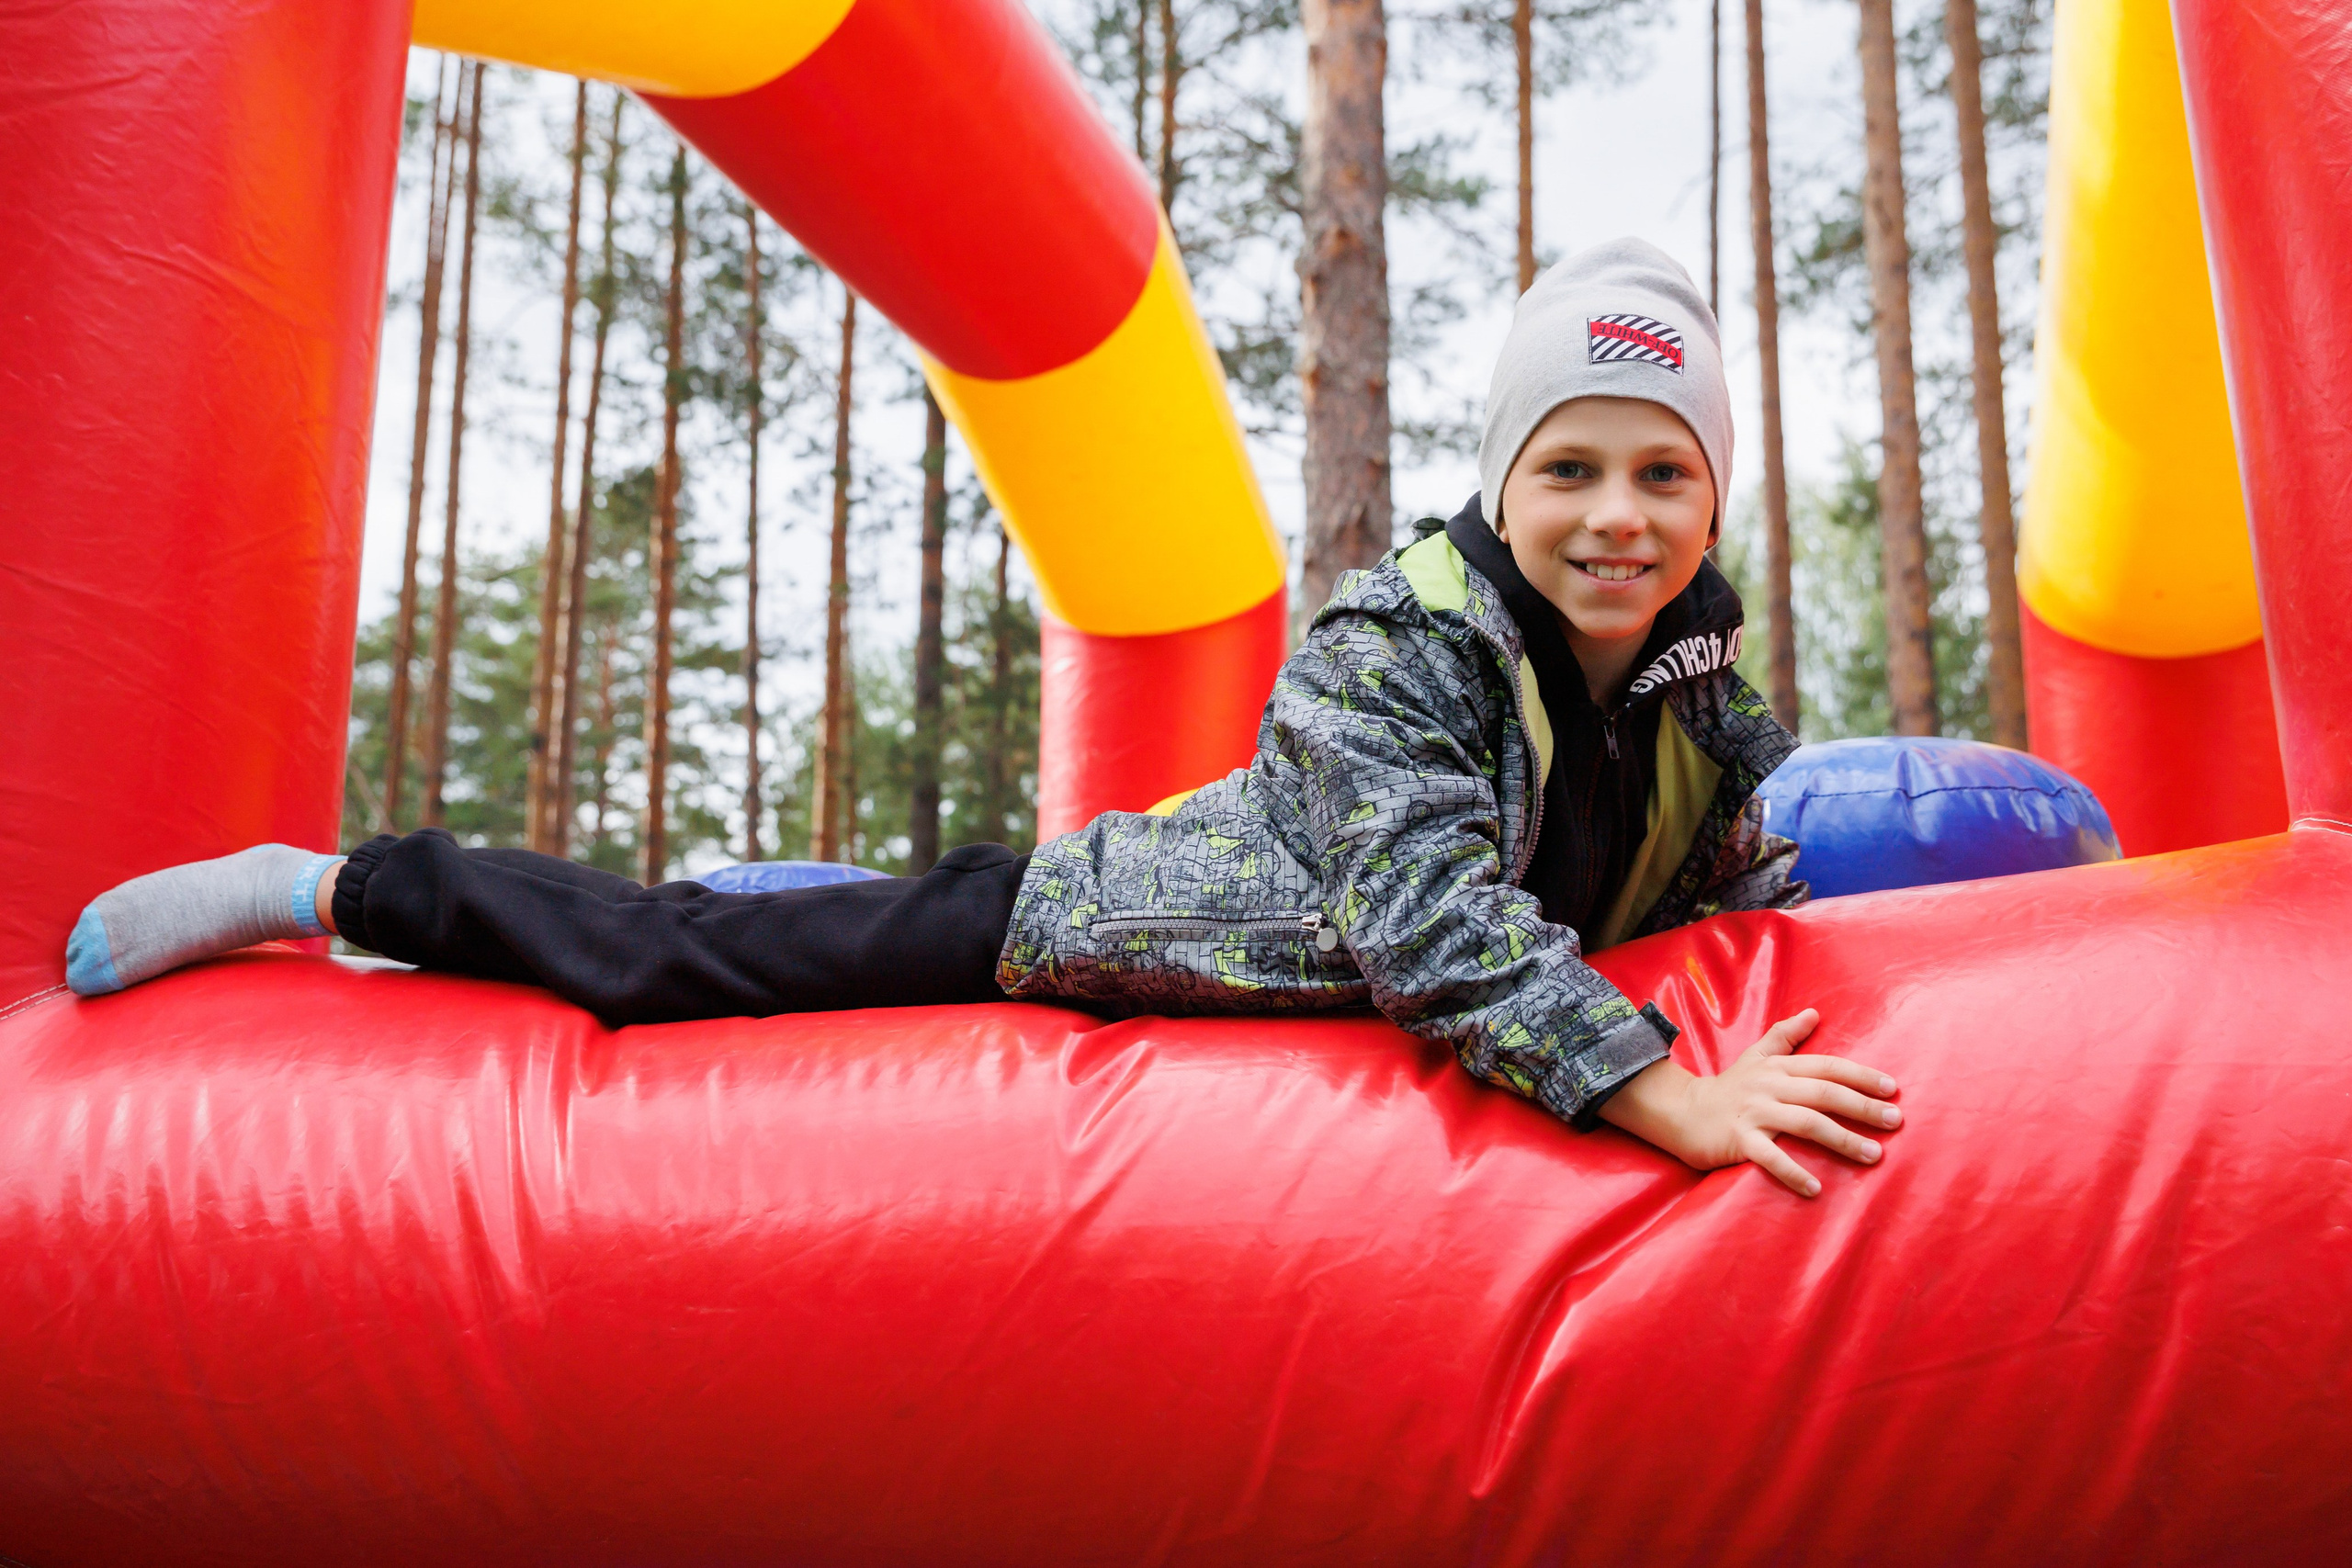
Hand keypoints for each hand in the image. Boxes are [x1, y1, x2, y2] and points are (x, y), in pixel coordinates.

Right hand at [1597, 1009, 1900, 1196]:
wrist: (1681, 1112)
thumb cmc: (1728, 1087)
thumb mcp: (1756, 1056)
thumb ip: (1786, 1036)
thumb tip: (1814, 1013)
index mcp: (1778, 1067)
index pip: (1827, 1066)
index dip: (1861, 1076)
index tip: (1893, 1089)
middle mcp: (1769, 1086)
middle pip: (1823, 1093)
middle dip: (1862, 1107)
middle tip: (1895, 1121)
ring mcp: (1754, 1113)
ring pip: (1806, 1123)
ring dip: (1842, 1140)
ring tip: (1873, 1155)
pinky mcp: (1738, 1140)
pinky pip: (1770, 1157)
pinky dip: (1793, 1173)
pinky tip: (1816, 1189)